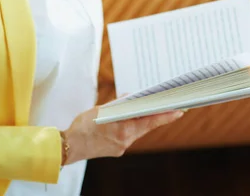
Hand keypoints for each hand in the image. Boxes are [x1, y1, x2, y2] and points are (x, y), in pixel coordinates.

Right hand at [63, 106, 183, 163]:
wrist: (70, 146)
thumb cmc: (83, 126)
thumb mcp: (101, 109)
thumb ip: (118, 104)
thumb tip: (131, 98)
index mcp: (123, 129)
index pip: (150, 121)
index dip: (165, 116)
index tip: (179, 111)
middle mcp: (125, 140)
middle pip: (146, 126)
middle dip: (158, 116)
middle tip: (174, 108)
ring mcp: (121, 147)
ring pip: (138, 131)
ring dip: (144, 121)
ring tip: (152, 110)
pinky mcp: (117, 150)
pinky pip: (129, 135)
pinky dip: (132, 126)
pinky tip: (130, 120)